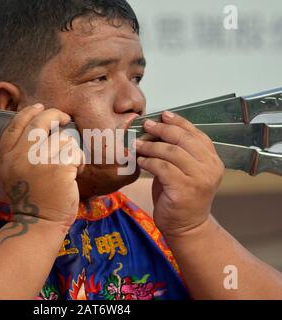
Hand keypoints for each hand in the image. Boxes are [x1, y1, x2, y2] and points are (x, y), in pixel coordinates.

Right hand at [0, 104, 84, 228]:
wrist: (39, 223)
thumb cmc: (31, 199)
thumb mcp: (13, 174)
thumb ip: (18, 152)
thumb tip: (37, 127)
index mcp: (6, 157)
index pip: (15, 124)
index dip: (29, 112)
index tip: (40, 107)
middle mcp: (19, 157)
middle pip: (40, 122)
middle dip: (55, 115)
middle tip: (65, 118)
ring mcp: (39, 162)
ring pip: (63, 138)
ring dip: (70, 150)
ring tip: (68, 166)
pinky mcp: (59, 168)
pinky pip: (74, 152)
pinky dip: (79, 161)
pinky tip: (74, 173)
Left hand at [135, 111, 224, 237]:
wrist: (186, 226)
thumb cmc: (182, 196)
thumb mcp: (185, 170)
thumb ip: (178, 152)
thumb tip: (157, 130)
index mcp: (212, 160)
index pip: (196, 134)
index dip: (178, 122)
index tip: (163, 115)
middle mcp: (210, 167)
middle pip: (183, 139)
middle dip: (162, 129)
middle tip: (146, 125)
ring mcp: (199, 179)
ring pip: (170, 152)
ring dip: (150, 146)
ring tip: (137, 144)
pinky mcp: (184, 189)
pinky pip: (161, 167)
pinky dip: (148, 161)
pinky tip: (140, 161)